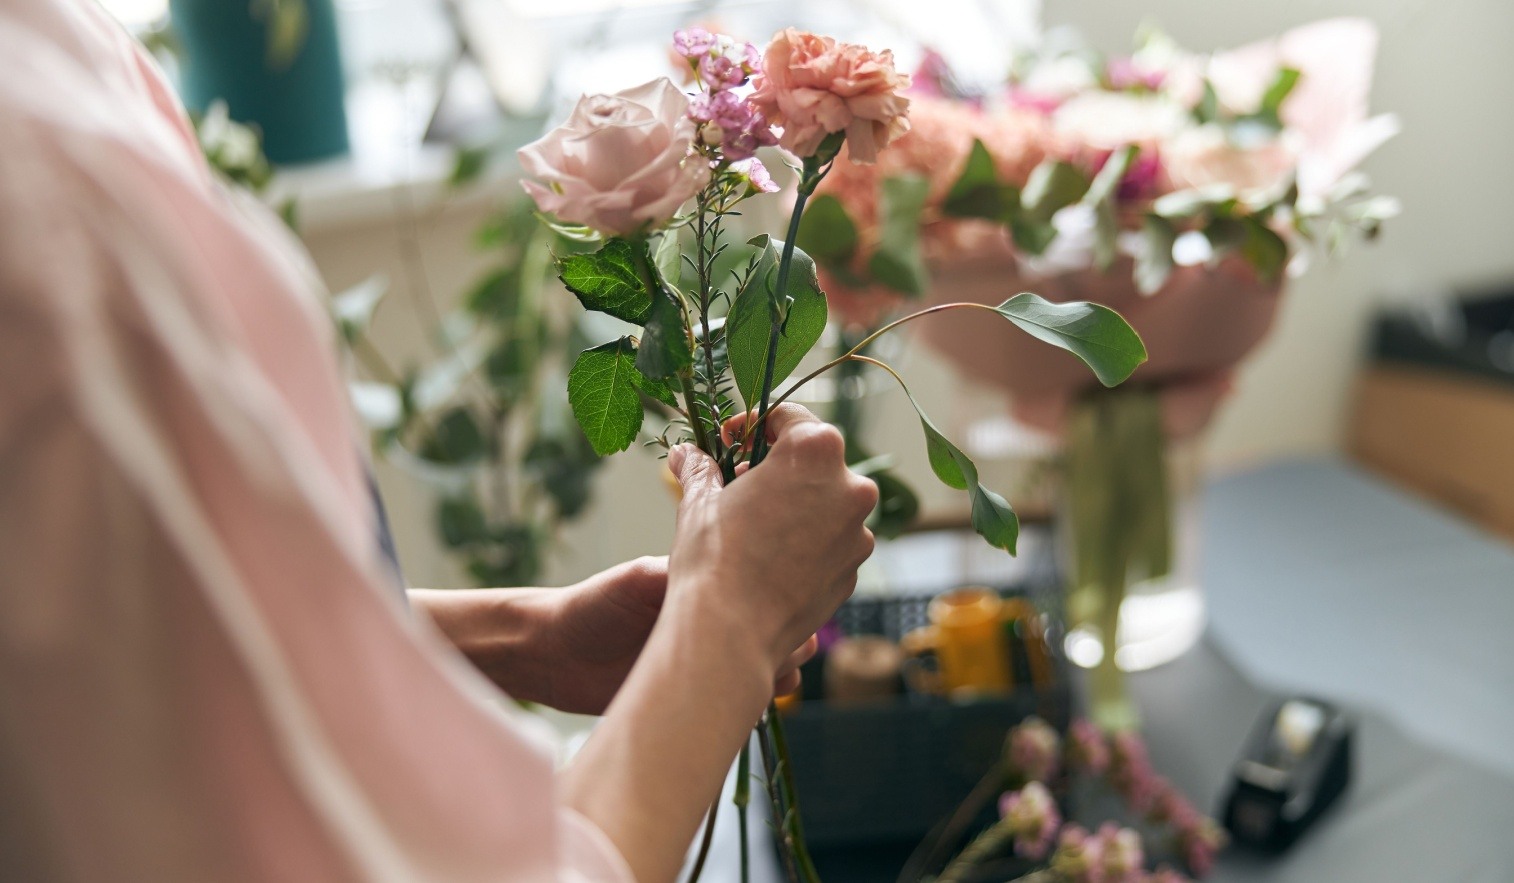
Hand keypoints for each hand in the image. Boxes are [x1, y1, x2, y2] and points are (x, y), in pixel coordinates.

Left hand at [412, 560, 818, 715]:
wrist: (551, 655)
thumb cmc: (591, 606)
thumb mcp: (637, 580)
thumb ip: (678, 576)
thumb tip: (726, 570)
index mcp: (707, 588)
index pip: (762, 591)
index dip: (781, 602)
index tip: (785, 615)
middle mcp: (713, 624)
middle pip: (773, 633)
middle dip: (788, 643)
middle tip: (780, 654)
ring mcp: (706, 663)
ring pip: (761, 671)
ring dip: (772, 677)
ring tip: (768, 683)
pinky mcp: (693, 698)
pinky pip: (734, 703)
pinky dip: (748, 706)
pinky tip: (746, 709)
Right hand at [665, 404, 877, 674]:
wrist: (731, 632)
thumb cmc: (713, 557)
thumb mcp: (699, 501)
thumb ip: (700, 468)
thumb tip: (685, 454)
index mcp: (815, 451)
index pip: (791, 416)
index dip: (756, 424)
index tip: (731, 441)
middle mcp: (850, 486)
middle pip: (816, 459)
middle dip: (780, 466)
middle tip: (740, 482)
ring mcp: (857, 532)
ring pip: (827, 503)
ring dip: (797, 504)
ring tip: (756, 525)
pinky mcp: (853, 570)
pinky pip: (832, 542)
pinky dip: (807, 541)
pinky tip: (772, 558)